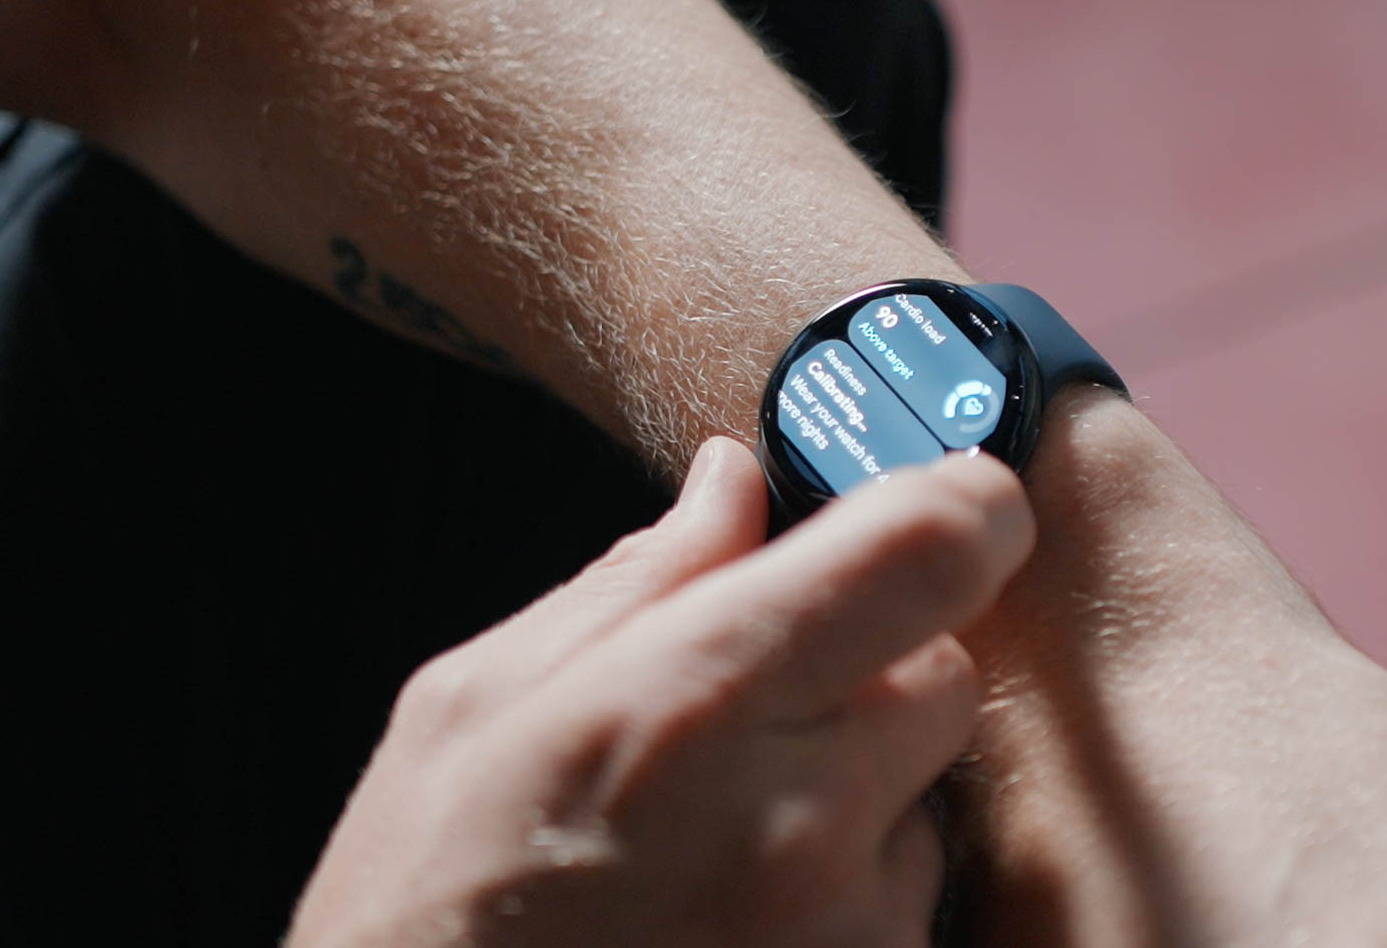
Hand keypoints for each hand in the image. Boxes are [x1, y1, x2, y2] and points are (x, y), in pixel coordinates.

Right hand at [286, 437, 1034, 947]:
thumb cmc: (422, 910)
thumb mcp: (479, 705)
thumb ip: (636, 582)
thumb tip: (736, 484)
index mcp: (697, 703)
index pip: (927, 555)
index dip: (964, 503)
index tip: (956, 496)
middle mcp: (804, 823)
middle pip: (950, 677)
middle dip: (879, 669)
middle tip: (764, 710)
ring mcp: (849, 934)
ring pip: (928, 805)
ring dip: (859, 800)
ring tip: (718, 847)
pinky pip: (904, 911)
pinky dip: (845, 899)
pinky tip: (732, 919)